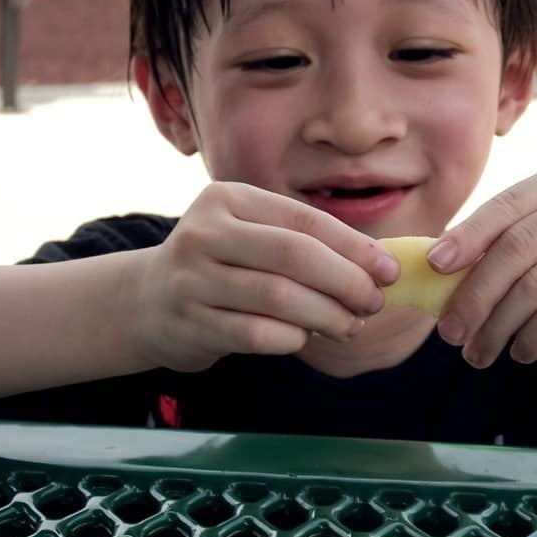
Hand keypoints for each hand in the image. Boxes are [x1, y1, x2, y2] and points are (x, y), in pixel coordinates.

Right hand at [133, 183, 397, 371]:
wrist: (146, 302)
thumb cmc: (221, 265)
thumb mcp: (250, 235)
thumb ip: (304, 242)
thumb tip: (378, 265)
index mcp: (228, 199)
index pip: (305, 221)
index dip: (355, 247)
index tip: (390, 270)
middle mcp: (205, 232)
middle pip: (295, 256)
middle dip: (346, 282)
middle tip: (374, 302)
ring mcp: (192, 279)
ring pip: (279, 298)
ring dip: (327, 316)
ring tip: (351, 325)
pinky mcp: (190, 323)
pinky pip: (258, 334)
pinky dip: (293, 338)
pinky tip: (306, 337)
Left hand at [430, 158, 536, 366]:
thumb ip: (509, 240)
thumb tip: (433, 266)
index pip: (508, 204)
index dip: (467, 236)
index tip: (434, 266)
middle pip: (518, 246)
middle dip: (476, 292)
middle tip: (450, 331)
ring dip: (498, 325)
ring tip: (478, 352)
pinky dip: (531, 337)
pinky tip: (520, 352)